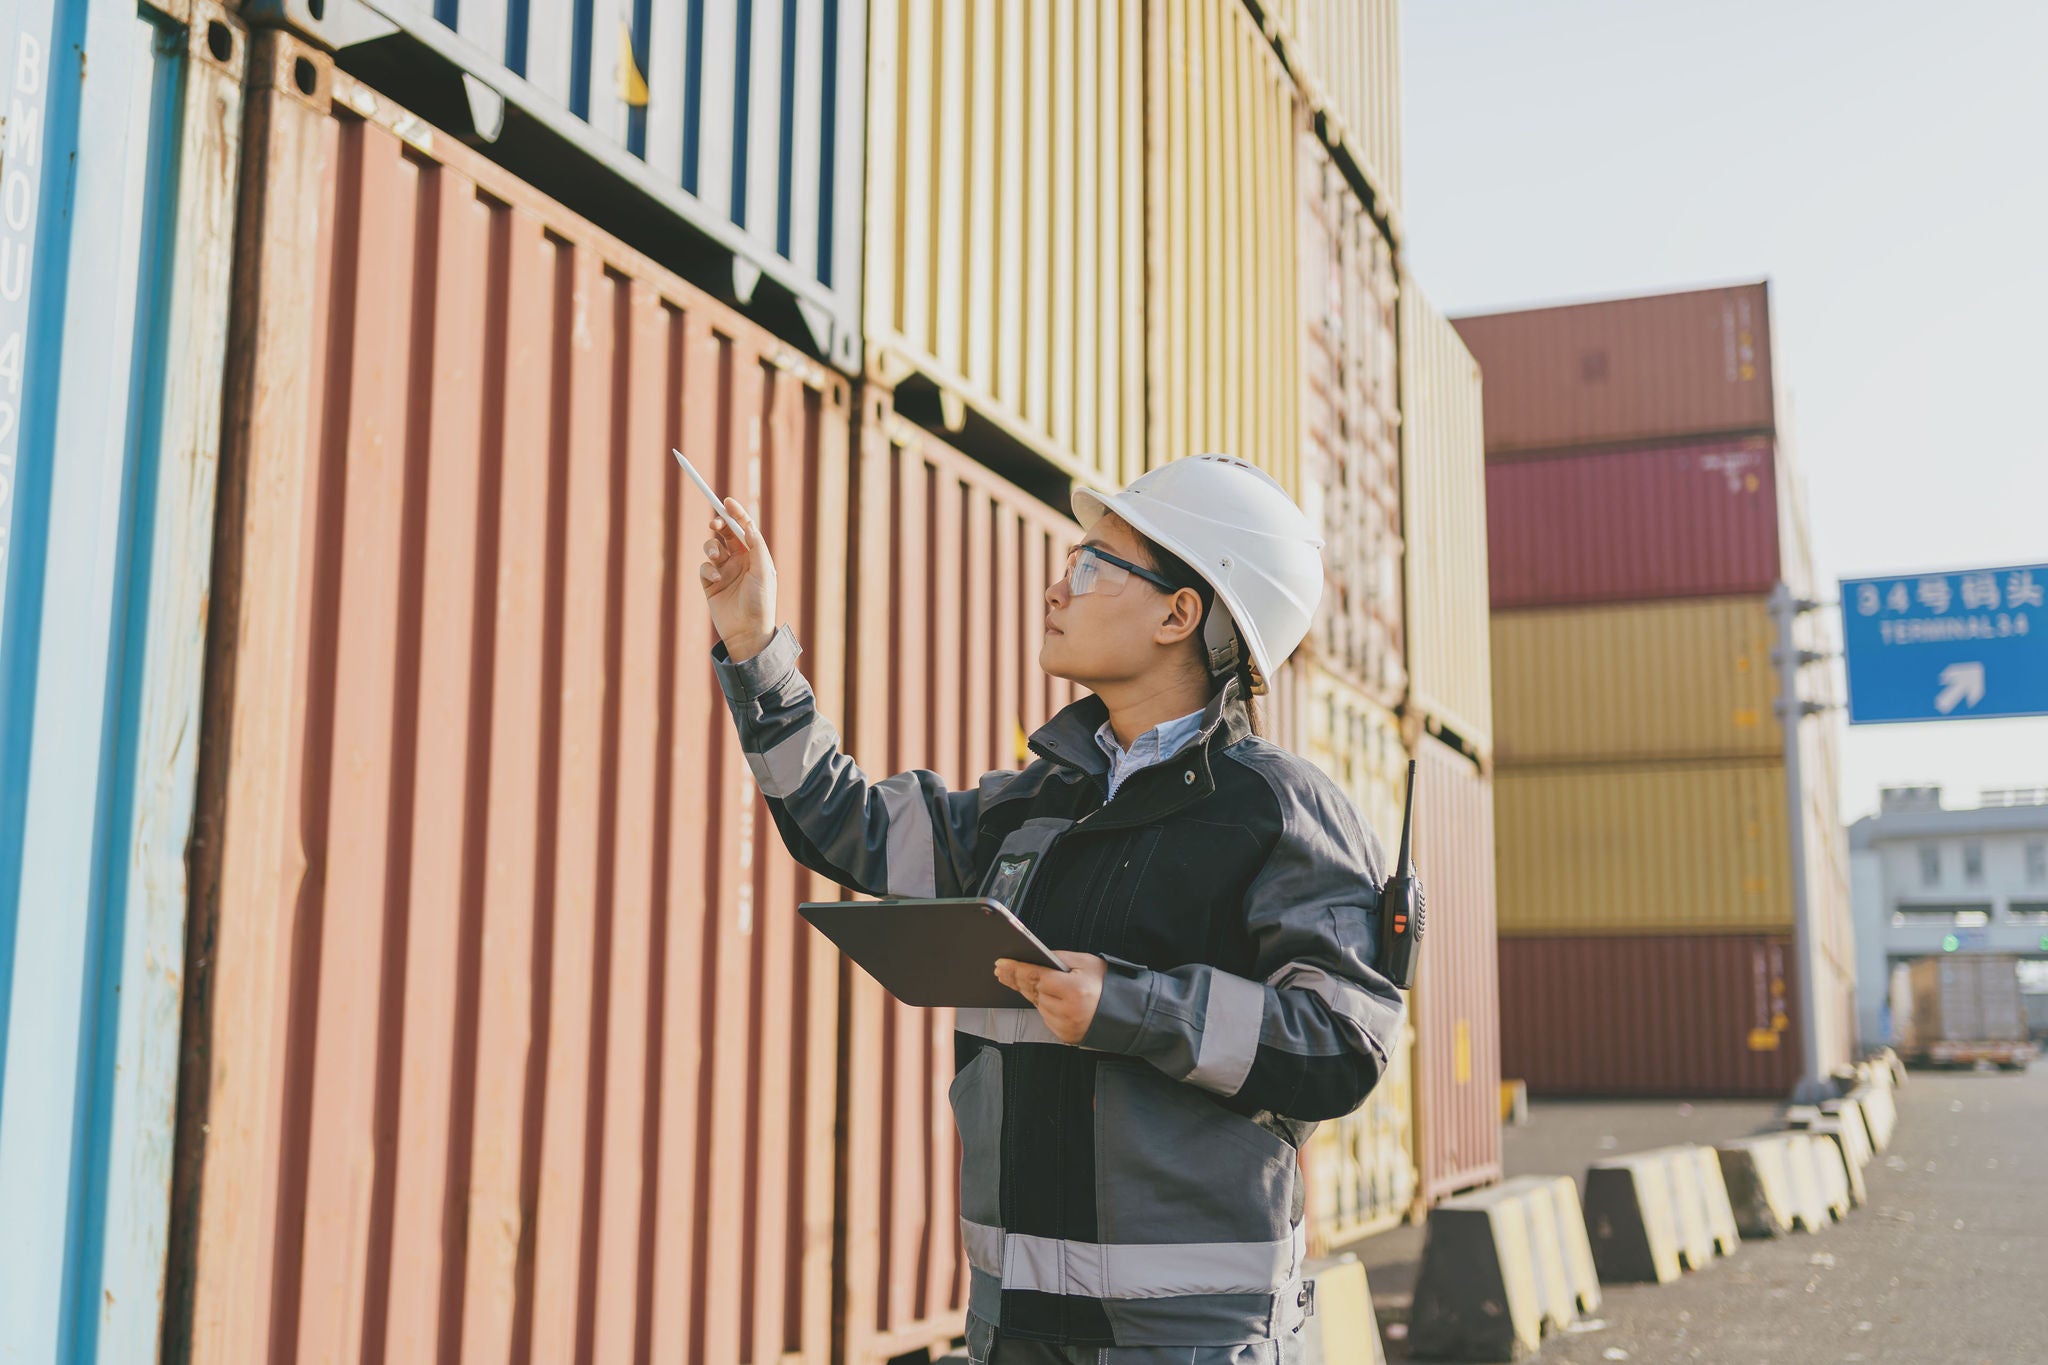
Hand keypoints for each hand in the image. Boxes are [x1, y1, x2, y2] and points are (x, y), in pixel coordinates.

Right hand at [698, 496, 777, 660]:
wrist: (747, 632)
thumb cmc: (761, 602)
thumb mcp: (763, 572)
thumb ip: (756, 547)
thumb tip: (748, 525)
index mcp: (754, 555)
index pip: (744, 528)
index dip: (736, 513)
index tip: (727, 501)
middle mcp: (739, 560)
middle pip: (725, 534)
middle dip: (718, 525)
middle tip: (715, 523)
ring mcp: (724, 571)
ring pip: (711, 548)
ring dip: (711, 547)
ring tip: (715, 556)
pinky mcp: (710, 584)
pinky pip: (704, 567)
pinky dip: (707, 569)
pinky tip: (715, 579)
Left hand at [994, 952, 1106, 1044]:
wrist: (1126, 1012)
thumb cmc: (1107, 985)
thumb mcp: (1086, 962)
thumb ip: (1060, 958)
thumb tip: (1037, 957)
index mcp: (1073, 989)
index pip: (1035, 976)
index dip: (1015, 969)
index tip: (1001, 964)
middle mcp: (1067, 1010)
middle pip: (1031, 991)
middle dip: (1015, 979)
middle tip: (1002, 970)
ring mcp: (1064, 1026)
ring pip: (1036, 1004)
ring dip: (1029, 992)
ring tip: (1022, 979)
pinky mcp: (1064, 1035)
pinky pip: (1045, 1016)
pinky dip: (1042, 1005)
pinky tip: (1042, 995)